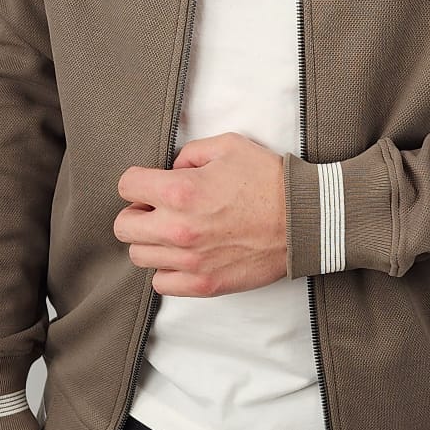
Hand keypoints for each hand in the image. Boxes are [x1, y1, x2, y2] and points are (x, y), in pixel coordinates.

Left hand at [114, 131, 287, 296]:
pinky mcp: (204, 283)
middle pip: (124, 226)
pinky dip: (167, 270)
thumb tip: (171, 169)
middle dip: (137, 213)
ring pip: (139, 256)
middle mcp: (178, 228)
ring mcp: (190, 260)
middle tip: (157, 209)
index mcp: (180, 190)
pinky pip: (161, 283)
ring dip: (151, 242)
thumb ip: (189, 153)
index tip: (151, 185)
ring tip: (174, 233)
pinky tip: (184, 255)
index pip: (126, 186)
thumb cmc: (270, 181)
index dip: (138, 182)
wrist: (304, 220)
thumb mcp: (228, 146)